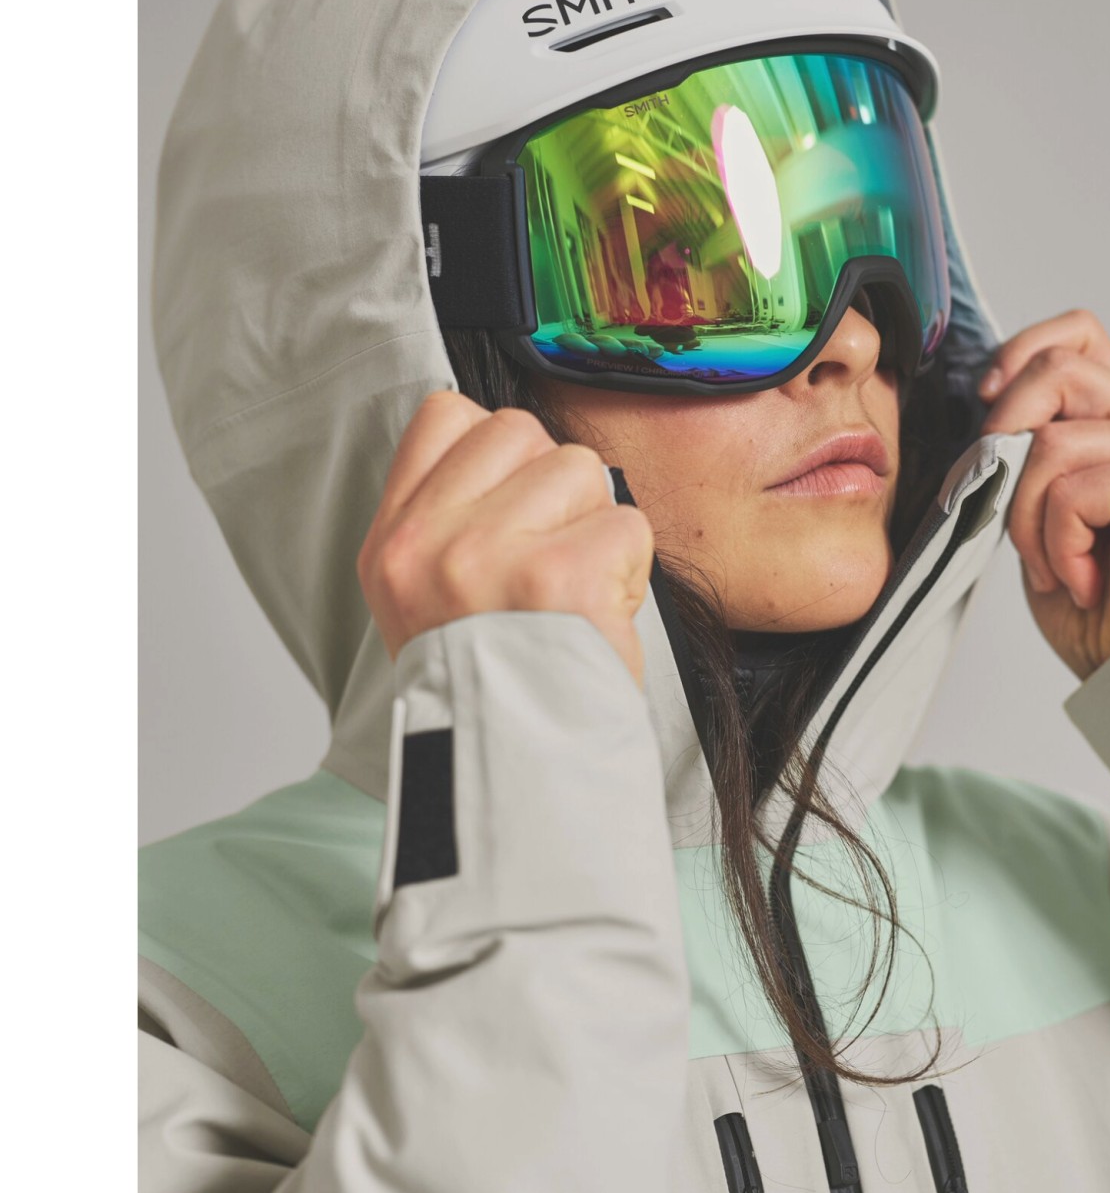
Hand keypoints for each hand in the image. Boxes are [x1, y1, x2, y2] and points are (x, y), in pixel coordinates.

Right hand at [358, 393, 655, 687]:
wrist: (519, 776)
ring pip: (581, 470)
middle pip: (523, 433)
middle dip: (558, 491)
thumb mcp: (428, 605)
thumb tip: (519, 450)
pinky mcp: (560, 576)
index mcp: (395, 545)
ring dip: (599, 531)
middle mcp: (431, 543)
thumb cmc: (494, 692)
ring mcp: (491, 554)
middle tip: (553, 569)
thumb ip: (454, 521)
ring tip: (576, 598)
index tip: (517, 509)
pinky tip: (601, 617)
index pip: (446, 416)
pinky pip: (627, 524)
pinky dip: (631, 572)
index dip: (500, 451)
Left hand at [977, 310, 1109, 681]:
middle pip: (1055, 373)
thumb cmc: (1097, 600)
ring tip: (1058, 565)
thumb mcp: (1046, 510)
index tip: (987, 402)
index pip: (1078, 334)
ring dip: (1029, 519)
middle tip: (1011, 517)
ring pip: (1050, 443)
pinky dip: (1058, 543)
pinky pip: (1072, 490)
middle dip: (1005, 444)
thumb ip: (1032, 451)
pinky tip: (1084, 579)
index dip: (1021, 354)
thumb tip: (987, 409)